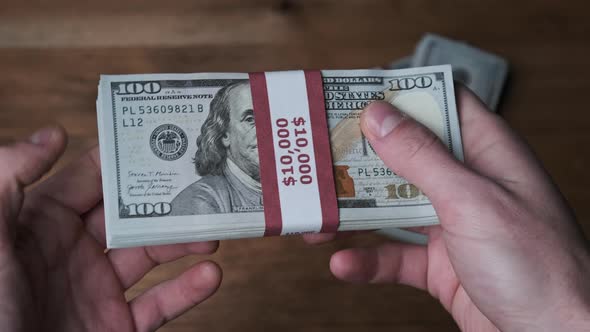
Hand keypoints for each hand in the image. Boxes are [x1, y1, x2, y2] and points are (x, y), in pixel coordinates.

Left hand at [0, 127, 221, 331]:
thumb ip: (8, 180)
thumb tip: (51, 134)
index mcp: (41, 227)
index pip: (90, 180)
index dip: (124, 160)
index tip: (161, 140)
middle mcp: (72, 255)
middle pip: (131, 217)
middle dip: (167, 201)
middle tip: (202, 185)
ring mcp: (96, 292)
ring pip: (151, 257)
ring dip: (185, 242)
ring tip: (214, 230)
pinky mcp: (114, 328)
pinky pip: (157, 306)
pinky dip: (186, 291)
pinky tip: (210, 276)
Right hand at [306, 87, 589, 330]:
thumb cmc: (540, 267)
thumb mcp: (472, 201)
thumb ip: (423, 158)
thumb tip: (380, 115)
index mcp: (487, 153)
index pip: (439, 105)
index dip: (399, 95)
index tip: (354, 95)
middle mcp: (467, 184)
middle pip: (405, 157)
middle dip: (362, 159)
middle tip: (321, 158)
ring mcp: (452, 225)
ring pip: (393, 207)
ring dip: (354, 213)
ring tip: (317, 215)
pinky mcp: (440, 265)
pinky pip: (394, 255)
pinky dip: (368, 260)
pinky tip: (344, 262)